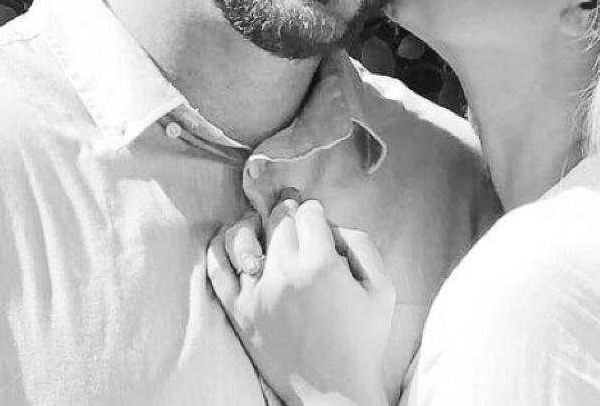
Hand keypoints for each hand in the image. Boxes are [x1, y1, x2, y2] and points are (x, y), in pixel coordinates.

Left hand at [206, 197, 394, 405]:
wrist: (334, 393)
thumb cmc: (362, 342)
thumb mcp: (383, 290)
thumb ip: (362, 245)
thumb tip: (330, 223)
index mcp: (321, 265)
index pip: (308, 214)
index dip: (314, 212)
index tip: (316, 217)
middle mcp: (285, 274)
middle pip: (279, 221)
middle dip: (288, 213)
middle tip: (293, 215)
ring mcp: (257, 292)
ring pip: (245, 234)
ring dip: (255, 225)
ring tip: (264, 228)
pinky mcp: (238, 310)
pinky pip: (217, 265)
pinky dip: (221, 246)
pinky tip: (234, 242)